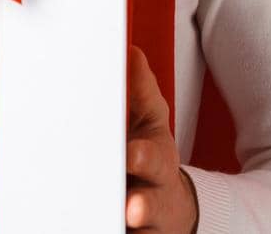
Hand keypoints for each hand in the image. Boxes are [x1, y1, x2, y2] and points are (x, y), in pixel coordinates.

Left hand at [126, 44, 198, 232]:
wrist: (170, 208)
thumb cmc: (151, 159)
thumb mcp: (150, 123)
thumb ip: (140, 92)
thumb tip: (131, 53)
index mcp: (155, 161)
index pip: (151, 158)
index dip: (142, 157)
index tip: (131, 154)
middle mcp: (152, 196)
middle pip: (149, 203)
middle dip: (142, 204)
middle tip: (131, 205)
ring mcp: (145, 225)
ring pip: (141, 230)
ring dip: (134, 225)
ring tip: (124, 221)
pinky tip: (100, 230)